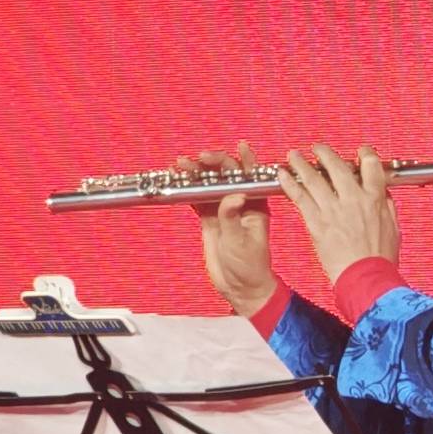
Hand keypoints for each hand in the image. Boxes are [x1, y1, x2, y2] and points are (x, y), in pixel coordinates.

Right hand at [174, 144, 275, 315]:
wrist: (241, 287)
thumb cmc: (250, 267)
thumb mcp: (242, 243)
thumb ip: (233, 218)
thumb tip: (234, 195)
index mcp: (256, 205)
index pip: (252, 176)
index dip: (246, 159)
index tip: (239, 146)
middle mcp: (240, 203)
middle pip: (226, 175)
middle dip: (213, 163)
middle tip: (198, 158)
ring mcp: (223, 210)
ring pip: (209, 184)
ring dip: (196, 173)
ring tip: (181, 165)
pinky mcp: (209, 218)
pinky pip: (197, 198)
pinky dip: (187, 188)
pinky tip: (176, 179)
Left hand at [279, 143, 397, 285]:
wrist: (366, 277)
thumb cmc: (381, 259)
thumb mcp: (394, 229)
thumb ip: (388, 208)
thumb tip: (384, 194)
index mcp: (375, 199)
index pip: (370, 166)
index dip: (364, 154)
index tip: (359, 152)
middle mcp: (353, 199)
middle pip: (337, 166)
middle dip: (325, 153)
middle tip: (317, 148)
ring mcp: (333, 209)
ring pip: (314, 178)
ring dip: (302, 163)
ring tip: (294, 155)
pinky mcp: (317, 221)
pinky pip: (300, 197)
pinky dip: (290, 183)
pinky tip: (282, 174)